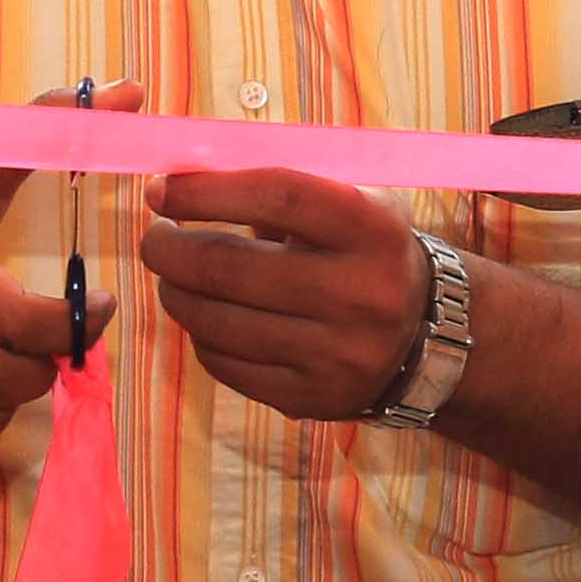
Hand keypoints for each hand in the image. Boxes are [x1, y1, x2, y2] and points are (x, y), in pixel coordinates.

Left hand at [141, 165, 435, 425]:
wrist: (426, 337)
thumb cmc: (366, 251)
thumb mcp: (353, 203)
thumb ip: (280, 190)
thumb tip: (184, 183)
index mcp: (373, 229)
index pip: (278, 195)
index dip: (207, 191)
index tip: (160, 190)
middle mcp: (361, 293)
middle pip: (231, 267)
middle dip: (171, 249)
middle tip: (154, 238)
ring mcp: (337, 354)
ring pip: (217, 322)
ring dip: (176, 293)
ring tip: (172, 276)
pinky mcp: (313, 398)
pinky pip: (226, 365)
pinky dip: (200, 336)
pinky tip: (204, 316)